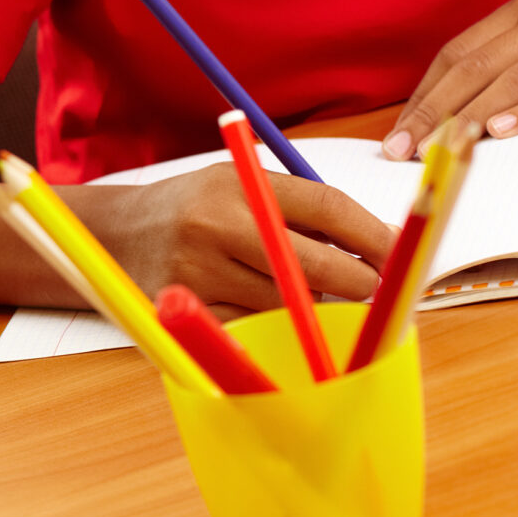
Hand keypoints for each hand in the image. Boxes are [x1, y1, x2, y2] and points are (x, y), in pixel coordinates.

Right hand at [80, 165, 393, 310]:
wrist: (113, 234)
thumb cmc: (193, 207)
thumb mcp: (240, 185)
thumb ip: (301, 209)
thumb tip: (380, 245)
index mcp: (235, 186)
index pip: (326, 208)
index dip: (375, 235)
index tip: (404, 254)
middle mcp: (213, 228)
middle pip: (315, 266)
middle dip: (360, 282)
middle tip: (376, 287)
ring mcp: (197, 276)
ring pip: (290, 306)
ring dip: (314, 306)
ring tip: (304, 291)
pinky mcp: (186, 316)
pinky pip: (257, 331)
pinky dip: (276, 326)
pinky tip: (266, 309)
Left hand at [386, 0, 517, 157]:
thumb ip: (499, 56)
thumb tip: (441, 108)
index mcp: (517, 13)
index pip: (456, 55)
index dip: (423, 96)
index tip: (398, 133)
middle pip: (475, 69)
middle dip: (434, 113)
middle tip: (404, 150)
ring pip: (515, 81)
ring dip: (471, 117)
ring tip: (441, 147)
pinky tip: (503, 131)